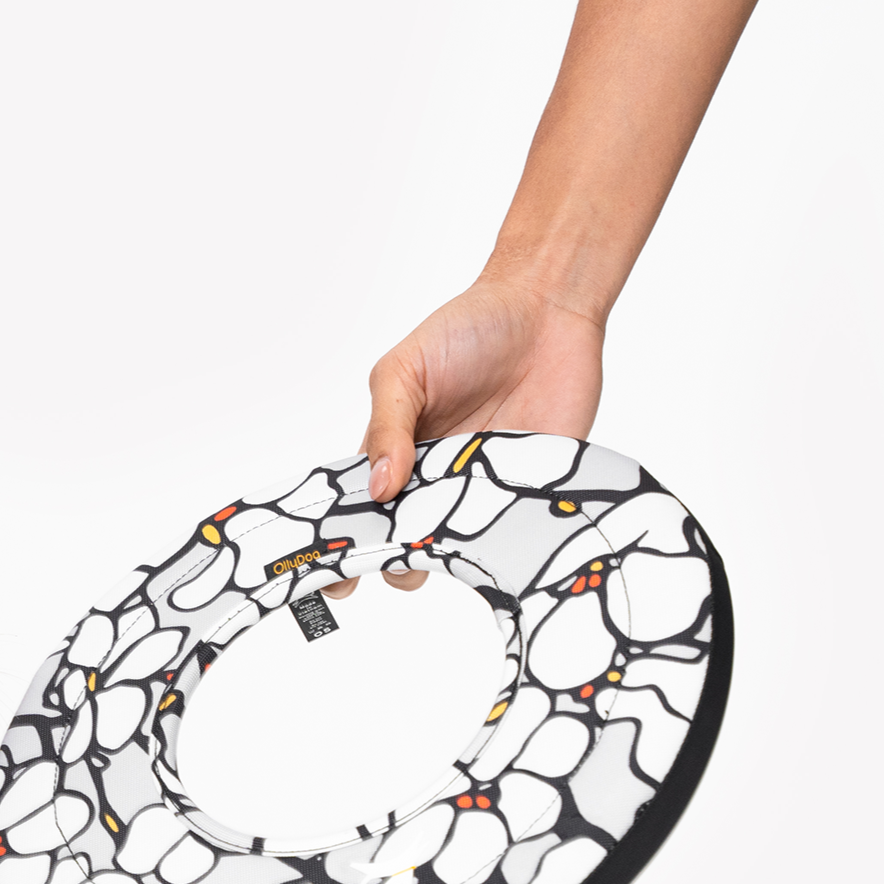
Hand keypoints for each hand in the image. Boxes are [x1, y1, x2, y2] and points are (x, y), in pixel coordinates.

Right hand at [326, 277, 604, 597]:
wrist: (549, 307)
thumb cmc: (470, 328)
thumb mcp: (405, 369)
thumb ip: (387, 427)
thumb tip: (378, 489)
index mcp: (393, 457)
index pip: (359, 515)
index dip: (343, 549)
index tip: (334, 576)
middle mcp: (436, 483)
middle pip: (405, 547)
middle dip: (393, 562)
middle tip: (399, 551)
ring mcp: (483, 491)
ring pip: (458, 551)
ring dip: (448, 552)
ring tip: (447, 529)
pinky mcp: (531, 491)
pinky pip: (514, 531)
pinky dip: (505, 541)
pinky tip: (496, 528)